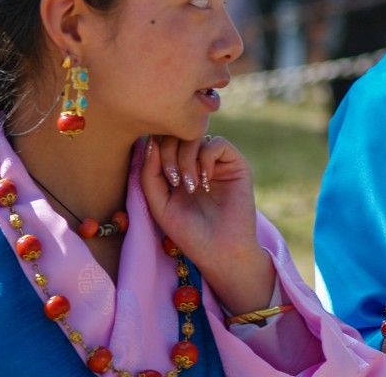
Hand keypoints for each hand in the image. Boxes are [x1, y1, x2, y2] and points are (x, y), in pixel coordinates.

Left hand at [140, 134, 274, 313]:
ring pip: (196, 136)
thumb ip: (149, 174)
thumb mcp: (158, 203)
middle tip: (174, 180)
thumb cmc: (189, 232)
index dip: (156, 149)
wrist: (220, 251)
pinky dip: (206, 158)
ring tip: (190, 185)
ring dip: (187, 158)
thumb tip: (149, 141)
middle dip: (170, 152)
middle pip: (177, 133)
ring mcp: (217, 162)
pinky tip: (205, 180)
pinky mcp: (236, 164)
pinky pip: (217, 143)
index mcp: (177, 169)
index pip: (162, 141)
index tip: (162, 177)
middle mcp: (197, 161)